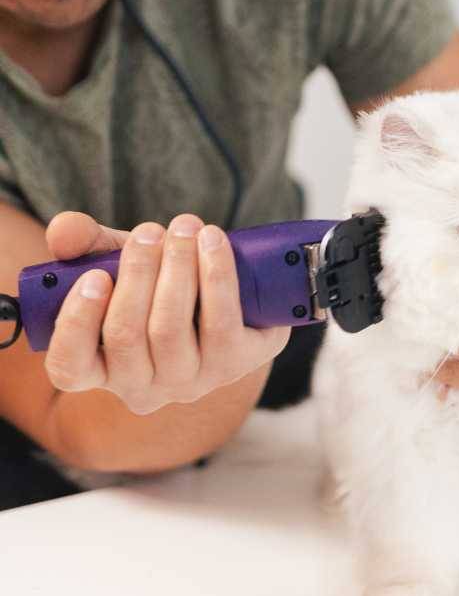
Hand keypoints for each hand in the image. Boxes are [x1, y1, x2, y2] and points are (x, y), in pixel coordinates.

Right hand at [42, 211, 290, 415]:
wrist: (242, 301)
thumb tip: (63, 229)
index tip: (95, 274)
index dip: (77, 323)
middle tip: (150, 230)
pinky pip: (219, 321)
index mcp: (101, 367)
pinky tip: (212, 242)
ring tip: (185, 226)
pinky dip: (216, 275)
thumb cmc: (165, 283)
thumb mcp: (124, 262)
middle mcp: (141, 386)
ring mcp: (188, 380)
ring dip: (178, 268)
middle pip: (126, 334)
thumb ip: (88, 244)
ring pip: (170, 327)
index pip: (69, 366)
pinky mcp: (232, 364)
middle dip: (138, 273)